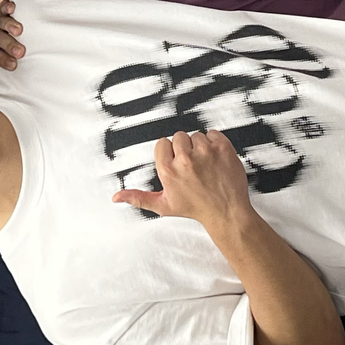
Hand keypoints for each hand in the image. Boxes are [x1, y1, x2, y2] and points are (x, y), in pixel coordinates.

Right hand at [110, 128, 254, 224]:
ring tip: (205, 165)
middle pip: (178, 136)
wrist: (226, 212)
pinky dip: (215, 143)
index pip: (162, 143)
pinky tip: (215, 159)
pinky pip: (213, 133)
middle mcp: (185, 160)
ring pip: (196, 135)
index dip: (169, 153)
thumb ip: (138, 198)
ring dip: (200, 146)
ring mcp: (206, 152)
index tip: (176, 163)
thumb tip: (117, 197)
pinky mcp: (223, 148)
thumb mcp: (163, 206)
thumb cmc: (197, 208)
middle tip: (192, 166)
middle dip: (184, 148)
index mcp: (169, 170)